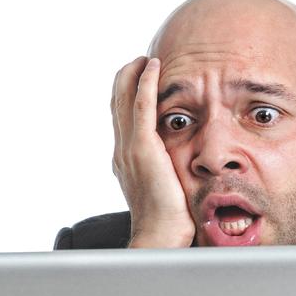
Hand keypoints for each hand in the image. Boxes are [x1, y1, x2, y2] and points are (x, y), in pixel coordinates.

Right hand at [111, 56, 194, 247]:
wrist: (159, 237)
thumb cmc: (167, 221)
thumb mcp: (162, 189)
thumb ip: (163, 172)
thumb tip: (177, 167)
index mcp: (126, 159)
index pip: (123, 118)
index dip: (128, 95)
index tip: (140, 79)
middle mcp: (123, 150)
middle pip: (118, 103)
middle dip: (127, 78)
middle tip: (141, 61)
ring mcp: (130, 148)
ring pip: (124, 99)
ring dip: (134, 74)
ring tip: (147, 59)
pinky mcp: (143, 148)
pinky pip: (142, 106)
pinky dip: (145, 82)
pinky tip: (153, 66)